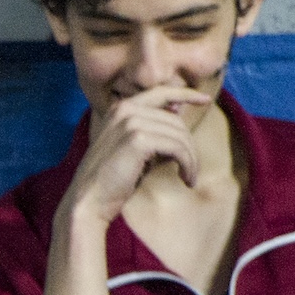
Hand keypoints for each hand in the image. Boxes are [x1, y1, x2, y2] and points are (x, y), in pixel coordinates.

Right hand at [60, 86, 213, 229]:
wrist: (88, 201)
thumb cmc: (110, 181)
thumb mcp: (132, 149)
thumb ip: (152, 131)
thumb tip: (179, 115)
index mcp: (120, 109)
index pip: (160, 92)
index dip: (187, 93)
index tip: (206, 100)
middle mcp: (125, 110)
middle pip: (176, 120)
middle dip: (189, 146)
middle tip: (191, 169)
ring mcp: (130, 122)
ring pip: (179, 135)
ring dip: (190, 158)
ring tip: (189, 177)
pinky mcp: (138, 140)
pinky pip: (177, 148)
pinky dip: (187, 164)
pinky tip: (185, 178)